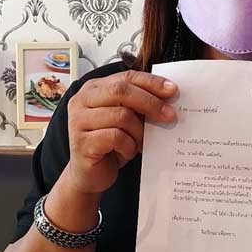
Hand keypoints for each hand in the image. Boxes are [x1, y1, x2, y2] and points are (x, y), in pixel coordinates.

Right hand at [65, 70, 177, 194]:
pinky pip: (115, 137)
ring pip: (121, 115)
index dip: (151, 82)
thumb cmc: (109, 144)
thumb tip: (168, 96)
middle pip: (122, 91)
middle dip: (150, 103)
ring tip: (141, 143)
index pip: (126, 77)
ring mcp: (79, 120)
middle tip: (170, 116)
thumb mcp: (125, 119)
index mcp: (94, 88)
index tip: (173, 90)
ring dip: (139, 132)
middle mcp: (82, 100)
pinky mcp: (82, 142)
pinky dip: (129, 146)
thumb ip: (138, 105)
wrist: (90, 175)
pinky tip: (128, 152)